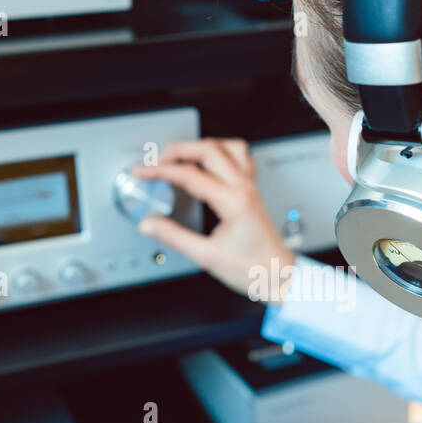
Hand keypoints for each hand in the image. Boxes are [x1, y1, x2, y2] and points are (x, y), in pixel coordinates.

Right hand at [132, 138, 296, 298]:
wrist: (278, 275)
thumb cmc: (252, 269)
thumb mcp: (206, 256)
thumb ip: (174, 237)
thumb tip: (150, 224)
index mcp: (233, 202)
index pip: (190, 174)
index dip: (160, 171)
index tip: (142, 172)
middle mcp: (244, 188)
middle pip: (208, 149)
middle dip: (177, 150)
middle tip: (157, 162)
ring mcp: (251, 186)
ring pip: (227, 146)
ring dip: (201, 146)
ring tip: (181, 157)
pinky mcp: (252, 190)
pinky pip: (241, 157)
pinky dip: (221, 152)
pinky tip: (209, 162)